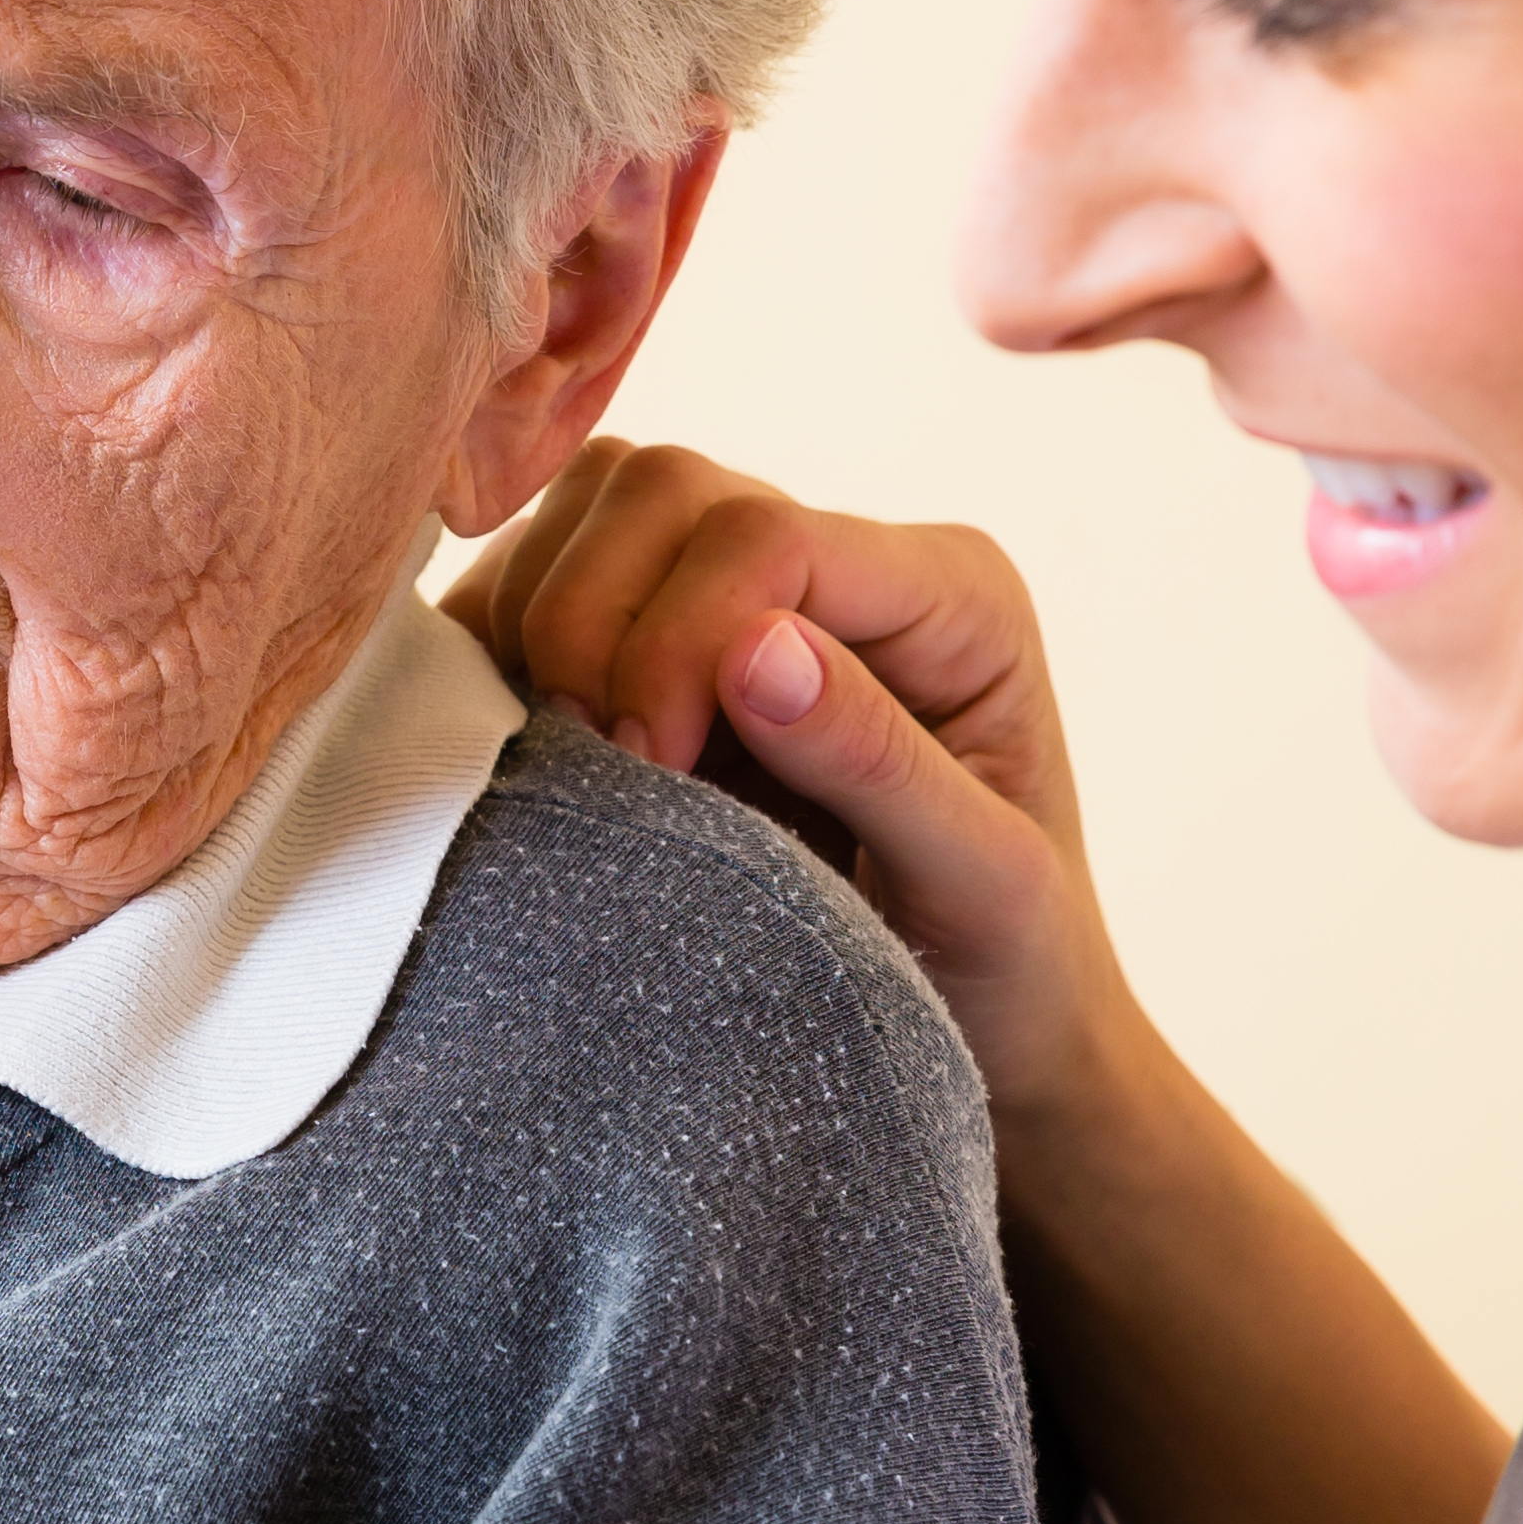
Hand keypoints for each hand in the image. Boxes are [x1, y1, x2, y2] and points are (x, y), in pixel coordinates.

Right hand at [449, 438, 1133, 1141]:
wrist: (995, 1033)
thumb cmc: (1012, 969)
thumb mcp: (986, 886)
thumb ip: (880, 763)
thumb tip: (756, 652)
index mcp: (948, 595)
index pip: (768, 537)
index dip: (676, 638)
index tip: (654, 773)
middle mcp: (848, 565)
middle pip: (664, 490)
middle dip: (593, 619)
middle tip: (602, 769)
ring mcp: (751, 595)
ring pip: (595, 512)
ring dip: (543, 624)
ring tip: (573, 762)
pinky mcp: (673, 644)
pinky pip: (553, 578)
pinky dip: (510, 646)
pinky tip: (529, 743)